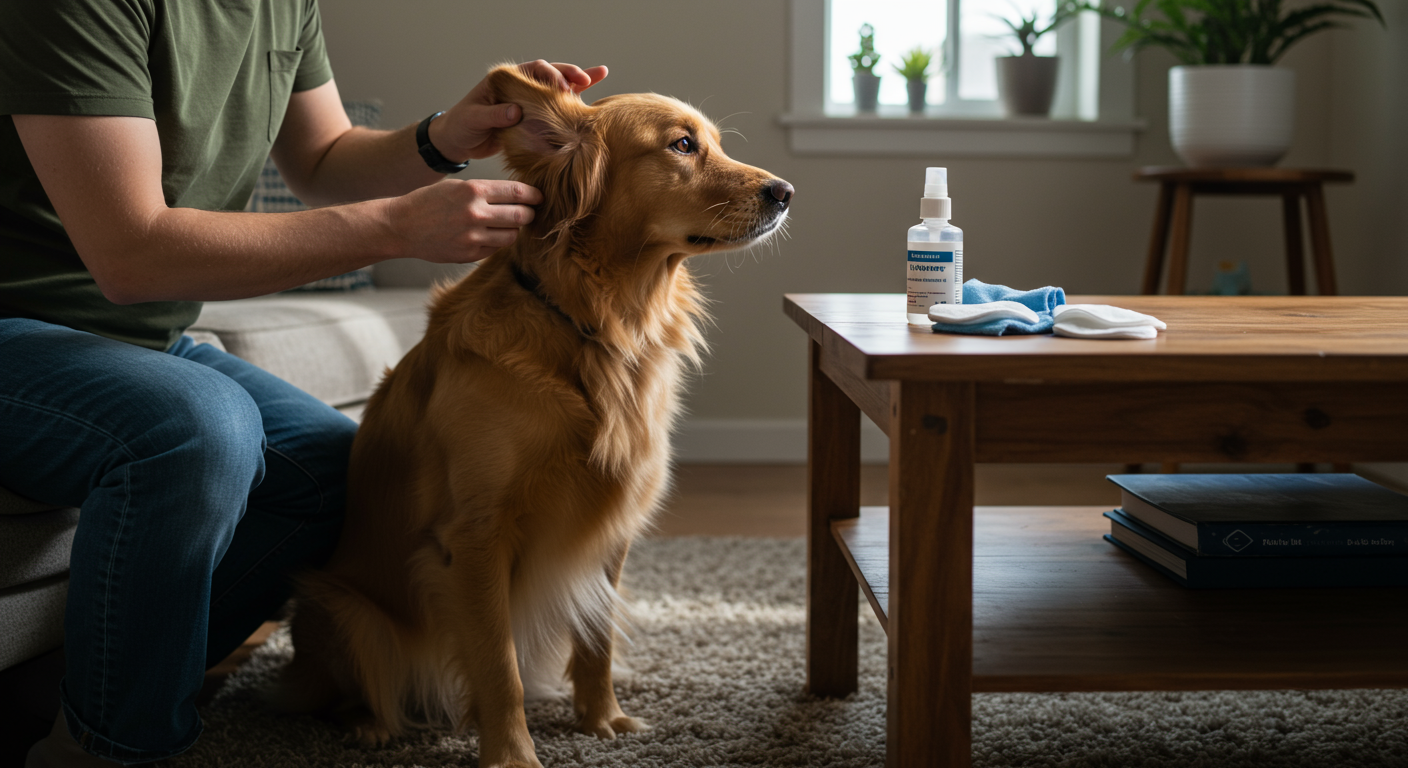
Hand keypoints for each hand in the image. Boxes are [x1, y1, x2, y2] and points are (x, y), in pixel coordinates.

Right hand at [389, 178, 543, 263]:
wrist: (401, 226)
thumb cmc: (430, 202)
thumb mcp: (457, 186)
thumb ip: (487, 191)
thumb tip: (519, 196)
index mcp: (473, 190)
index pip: (517, 192)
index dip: (533, 195)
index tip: (539, 197)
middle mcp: (475, 213)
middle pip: (521, 216)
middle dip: (529, 214)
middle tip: (529, 213)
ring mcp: (473, 237)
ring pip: (512, 235)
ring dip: (513, 230)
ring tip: (504, 224)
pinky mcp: (469, 254)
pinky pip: (496, 248)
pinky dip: (497, 242)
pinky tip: (487, 235)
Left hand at [430, 60, 607, 161]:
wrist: (458, 142)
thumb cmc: (461, 126)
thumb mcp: (474, 119)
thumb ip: (494, 114)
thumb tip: (516, 111)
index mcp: (505, 79)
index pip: (533, 70)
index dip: (550, 76)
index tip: (562, 89)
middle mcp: (520, 85)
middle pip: (550, 73)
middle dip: (570, 74)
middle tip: (586, 81)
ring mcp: (529, 100)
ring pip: (558, 87)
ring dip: (578, 81)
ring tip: (601, 75)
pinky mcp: (534, 116)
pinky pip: (556, 107)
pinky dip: (574, 101)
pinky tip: (593, 95)